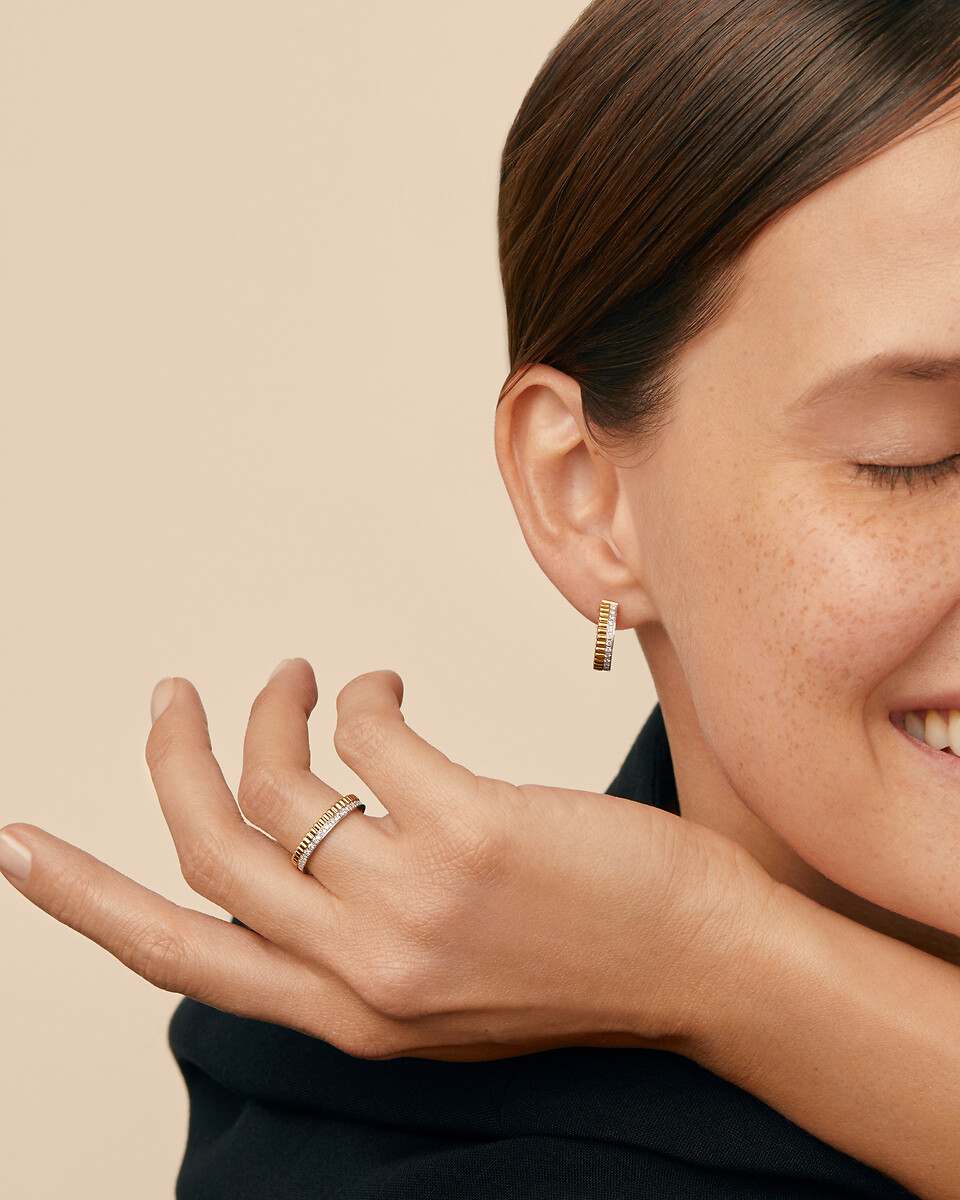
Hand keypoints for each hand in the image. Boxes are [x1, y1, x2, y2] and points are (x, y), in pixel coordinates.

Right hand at [0, 657, 778, 1061]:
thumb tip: (300, 857)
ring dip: (272, 709)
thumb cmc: (586, 967)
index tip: (21, 849)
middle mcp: (362, 969)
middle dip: (168, 760)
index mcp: (346, 1014)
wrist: (706, 971)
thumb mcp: (444, 998)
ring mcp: (411, 901)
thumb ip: (361, 952)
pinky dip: (360, 694)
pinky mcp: (469, 831)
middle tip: (172, 698)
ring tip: (293, 677)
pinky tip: (387, 687)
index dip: (82, 897)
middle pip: (205, 852)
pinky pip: (366, 732)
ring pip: (276, 783)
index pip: (178, 957)